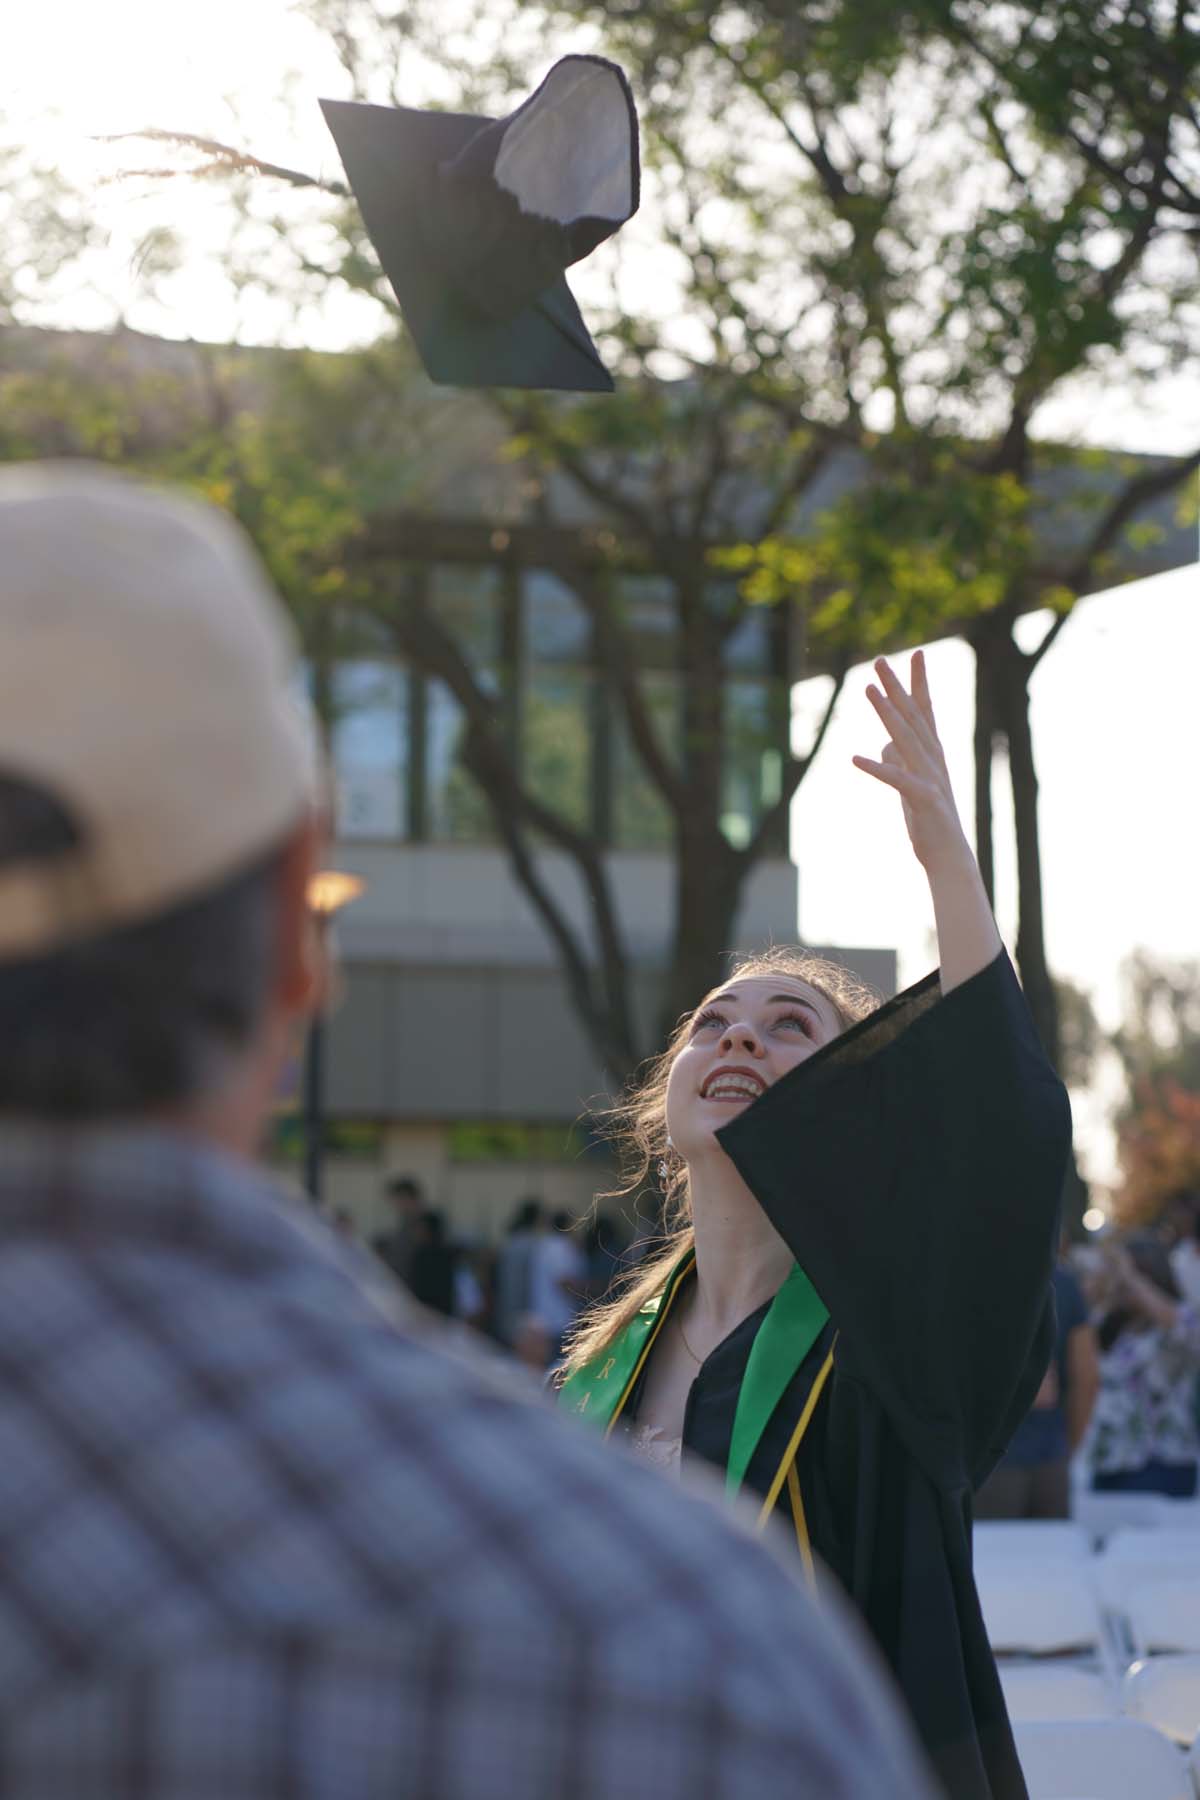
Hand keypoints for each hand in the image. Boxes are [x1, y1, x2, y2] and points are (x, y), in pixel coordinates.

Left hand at [852, 652, 971, 875]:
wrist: (949, 857)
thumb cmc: (930, 821)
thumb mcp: (910, 785)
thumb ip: (900, 760)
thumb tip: (885, 743)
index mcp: (932, 754)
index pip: (925, 711)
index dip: (919, 682)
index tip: (915, 653)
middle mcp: (934, 759)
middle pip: (913, 716)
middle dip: (896, 686)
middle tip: (880, 660)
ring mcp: (931, 778)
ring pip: (905, 739)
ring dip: (886, 713)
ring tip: (868, 690)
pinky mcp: (923, 800)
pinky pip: (897, 780)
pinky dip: (878, 768)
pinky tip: (855, 759)